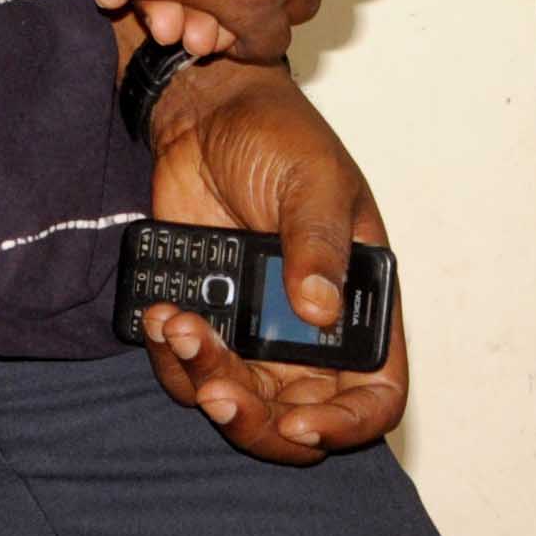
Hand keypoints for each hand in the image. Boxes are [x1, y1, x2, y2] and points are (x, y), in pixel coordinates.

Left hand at [136, 59, 408, 463]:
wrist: (204, 111)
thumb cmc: (279, 135)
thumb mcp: (313, 179)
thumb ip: (319, 243)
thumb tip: (319, 311)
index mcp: (360, 302)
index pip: (374, 393)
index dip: (348, 423)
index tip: (300, 424)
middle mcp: (310, 331)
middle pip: (298, 421)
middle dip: (255, 418)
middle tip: (217, 390)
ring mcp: (254, 331)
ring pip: (236, 402)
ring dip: (203, 382)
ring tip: (179, 327)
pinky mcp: (205, 321)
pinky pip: (186, 370)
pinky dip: (171, 356)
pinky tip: (160, 317)